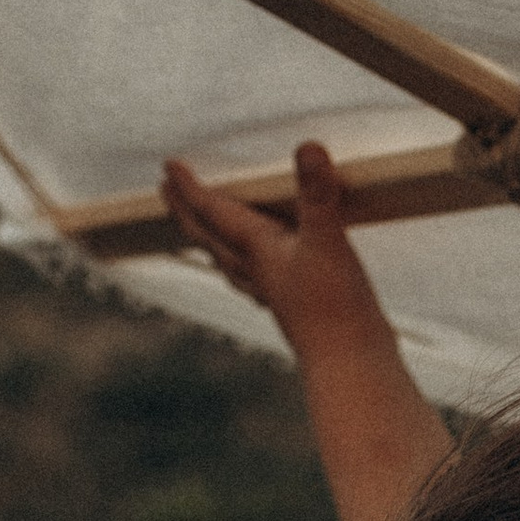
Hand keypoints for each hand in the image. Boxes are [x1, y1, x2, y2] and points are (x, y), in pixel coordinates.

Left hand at [162, 140, 396, 361]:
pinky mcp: (298, 308)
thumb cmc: (336, 312)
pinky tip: (259, 274)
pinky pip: (259, 281)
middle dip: (188, 213)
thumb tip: (308, 150)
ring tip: (202, 232)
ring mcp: (276, 293)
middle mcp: (259, 271)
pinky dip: (248, 270)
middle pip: (211, 237)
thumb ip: (317, 195)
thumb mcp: (328, 243)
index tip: (168, 167)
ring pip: (231, 262)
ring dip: (212, 242)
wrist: (353, 371)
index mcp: (257, 251)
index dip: (190, 188)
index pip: (214, 212)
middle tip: (166, 191)